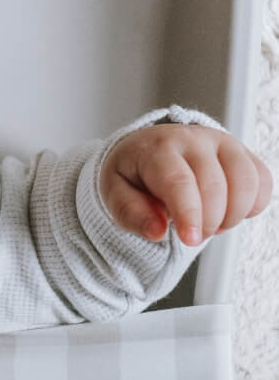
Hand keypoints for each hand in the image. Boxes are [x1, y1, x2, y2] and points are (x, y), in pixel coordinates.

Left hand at [101, 123, 271, 245]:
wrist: (149, 148)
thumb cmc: (133, 173)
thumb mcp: (115, 194)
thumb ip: (131, 214)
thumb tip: (157, 232)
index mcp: (158, 148)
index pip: (179, 181)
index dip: (189, 214)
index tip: (191, 240)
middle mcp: (194, 139)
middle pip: (215, 186)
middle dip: (208, 222)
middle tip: (192, 235)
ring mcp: (224, 142)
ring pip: (246, 182)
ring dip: (232, 216)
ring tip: (209, 224)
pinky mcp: (244, 152)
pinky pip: (263, 181)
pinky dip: (252, 206)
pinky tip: (228, 212)